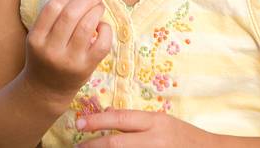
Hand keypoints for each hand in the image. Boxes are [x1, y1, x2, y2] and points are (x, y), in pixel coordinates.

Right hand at [22, 0, 111, 107]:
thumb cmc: (45, 56)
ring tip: (99, 7)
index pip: (53, 8)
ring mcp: (69, 61)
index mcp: (36, 38)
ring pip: (87, 26)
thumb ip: (55, 14)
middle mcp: (51, 50)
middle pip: (71, 14)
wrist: (46, 91)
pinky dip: (106, 29)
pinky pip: (102, 44)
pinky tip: (102, 26)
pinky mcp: (86, 69)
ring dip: (97, 11)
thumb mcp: (40, 35)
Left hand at [74, 107, 209, 146]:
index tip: (79, 123)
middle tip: (77, 146)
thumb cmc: (182, 136)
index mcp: (154, 122)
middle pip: (116, 143)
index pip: (120, 119)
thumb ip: (136, 121)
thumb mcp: (160, 122)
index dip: (97, 121)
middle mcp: (154, 140)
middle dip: (93, 145)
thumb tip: (107, 115)